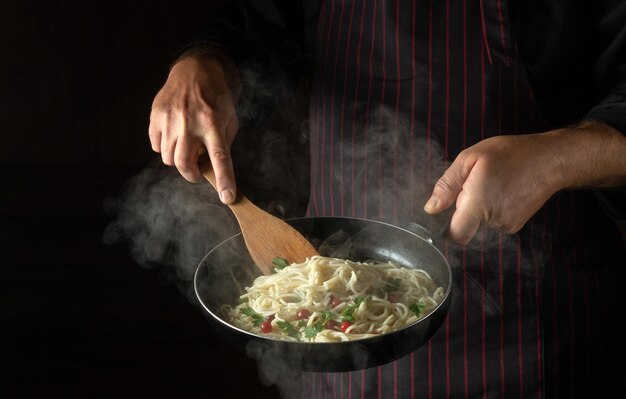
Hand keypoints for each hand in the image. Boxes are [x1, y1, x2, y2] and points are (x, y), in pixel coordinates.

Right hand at [149, 52, 239, 202]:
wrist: (196, 70)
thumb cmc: (216, 98)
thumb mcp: (229, 119)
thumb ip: (222, 144)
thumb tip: (215, 170)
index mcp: (213, 123)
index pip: (220, 158)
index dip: (224, 180)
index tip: (227, 197)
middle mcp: (189, 123)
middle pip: (183, 164)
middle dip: (191, 175)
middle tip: (198, 172)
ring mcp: (170, 119)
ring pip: (167, 158)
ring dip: (178, 160)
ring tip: (187, 148)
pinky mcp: (155, 115)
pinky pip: (155, 145)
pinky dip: (164, 147)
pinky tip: (174, 136)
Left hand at [423, 133, 563, 244]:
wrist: (550, 160)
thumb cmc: (509, 154)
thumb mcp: (470, 159)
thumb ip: (447, 185)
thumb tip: (431, 208)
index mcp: (478, 204)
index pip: (455, 236)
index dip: (446, 229)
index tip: (445, 212)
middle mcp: (493, 220)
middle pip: (466, 229)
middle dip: (463, 212)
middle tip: (472, 188)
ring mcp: (507, 225)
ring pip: (480, 225)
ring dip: (478, 210)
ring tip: (490, 185)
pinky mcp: (516, 225)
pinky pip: (494, 223)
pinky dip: (491, 210)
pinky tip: (501, 191)